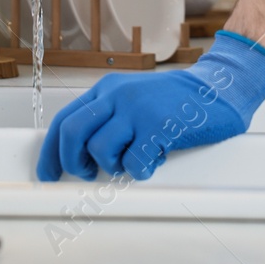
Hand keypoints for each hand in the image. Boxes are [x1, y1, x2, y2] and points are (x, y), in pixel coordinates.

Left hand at [36, 31, 264, 180]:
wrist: (217, 89)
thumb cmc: (175, 102)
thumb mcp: (133, 100)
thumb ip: (108, 118)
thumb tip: (77, 154)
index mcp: (107, 89)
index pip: (65, 119)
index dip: (50, 151)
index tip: (47, 174)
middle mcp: (117, 95)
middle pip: (72, 133)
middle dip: (72, 162)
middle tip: (87, 174)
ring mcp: (138, 109)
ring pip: (100, 149)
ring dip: (112, 166)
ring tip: (131, 162)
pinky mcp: (158, 126)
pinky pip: (134, 161)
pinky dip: (140, 171)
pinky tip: (153, 162)